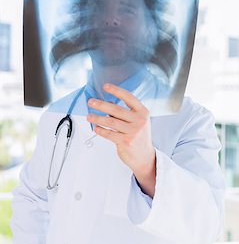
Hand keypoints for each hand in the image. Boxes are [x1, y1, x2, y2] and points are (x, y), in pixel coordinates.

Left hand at [87, 83, 155, 197]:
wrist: (145, 156)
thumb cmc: (139, 137)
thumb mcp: (138, 122)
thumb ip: (126, 113)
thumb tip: (107, 105)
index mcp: (143, 112)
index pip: (128, 97)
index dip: (116, 90)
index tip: (105, 86)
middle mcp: (139, 120)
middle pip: (116, 109)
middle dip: (101, 104)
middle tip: (91, 102)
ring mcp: (133, 131)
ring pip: (111, 122)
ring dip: (97, 118)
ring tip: (89, 116)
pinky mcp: (126, 142)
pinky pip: (109, 134)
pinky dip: (101, 130)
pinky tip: (95, 128)